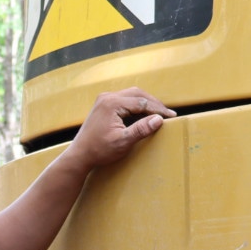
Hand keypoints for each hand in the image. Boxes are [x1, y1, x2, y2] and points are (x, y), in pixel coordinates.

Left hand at [60, 87, 175, 172]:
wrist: (80, 155)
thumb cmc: (99, 150)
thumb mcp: (123, 142)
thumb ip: (141, 129)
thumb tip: (159, 120)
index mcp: (112, 103)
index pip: (142, 102)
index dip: (158, 109)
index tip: (171, 117)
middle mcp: (107, 97)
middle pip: (137, 94)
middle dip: (153, 103)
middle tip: (167, 114)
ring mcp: (104, 99)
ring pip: (131, 95)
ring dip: (145, 103)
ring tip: (159, 114)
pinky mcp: (103, 104)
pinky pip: (124, 100)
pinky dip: (136, 106)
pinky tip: (144, 115)